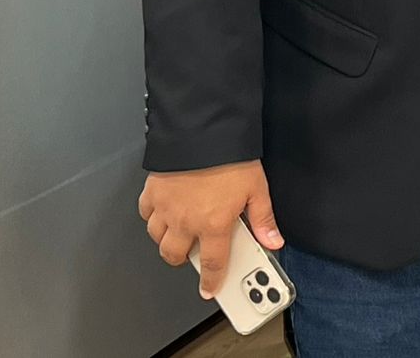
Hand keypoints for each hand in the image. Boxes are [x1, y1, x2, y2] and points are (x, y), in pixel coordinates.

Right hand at [138, 160, 282, 297]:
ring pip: (157, 237)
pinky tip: (164, 210)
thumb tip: (273, 240)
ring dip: (167, 239)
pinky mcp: (153, 191)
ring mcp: (166, 207)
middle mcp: (186, 221)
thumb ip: (263, 218)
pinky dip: (152, 215)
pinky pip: (146, 213)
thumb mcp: (257, 187)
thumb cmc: (230, 157)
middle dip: (182, 258)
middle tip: (193, 251)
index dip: (212, 280)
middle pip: (174, 255)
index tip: (210, 288)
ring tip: (180, 231)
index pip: (212, 263)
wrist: (203, 131)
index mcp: (213, 224)